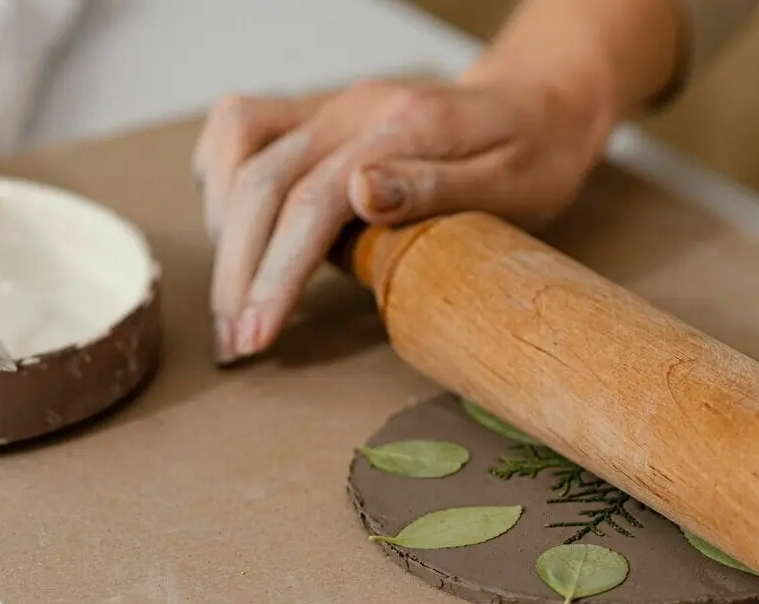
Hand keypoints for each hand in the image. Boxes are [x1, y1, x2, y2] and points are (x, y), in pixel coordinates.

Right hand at [191, 78, 608, 363]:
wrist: (538, 105)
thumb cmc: (531, 155)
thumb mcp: (509, 182)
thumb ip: (433, 186)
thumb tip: (359, 192)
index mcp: (401, 127)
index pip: (313, 202)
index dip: (275, 273)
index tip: (257, 335)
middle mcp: (354, 109)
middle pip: (261, 182)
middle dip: (237, 270)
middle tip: (233, 343)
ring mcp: (332, 107)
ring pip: (238, 149)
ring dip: (222, 228)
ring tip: (232, 302)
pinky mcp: (319, 114)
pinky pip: (243, 128)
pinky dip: (220, 177)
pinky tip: (230, 233)